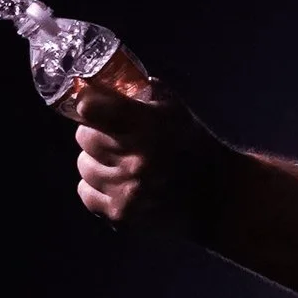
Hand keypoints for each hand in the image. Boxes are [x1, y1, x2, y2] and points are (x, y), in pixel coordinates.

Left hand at [74, 81, 223, 236]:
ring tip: (118, 162)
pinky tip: (116, 183)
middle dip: (96, 133)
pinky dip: (95, 187)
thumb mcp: (173, 108)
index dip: (88, 103)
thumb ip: (142, 92)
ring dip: (96, 161)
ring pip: (84, 166)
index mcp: (148, 126)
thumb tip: (103, 84)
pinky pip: (85, 192)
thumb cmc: (191, 143)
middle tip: (113, 136)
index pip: (90, 108)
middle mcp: (135, 159)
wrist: (214, 192)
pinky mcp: (121, 213)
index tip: (92, 105)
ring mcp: (126, 189)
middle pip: (84, 137)